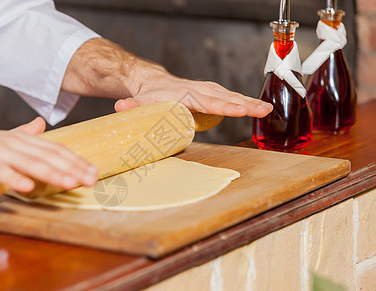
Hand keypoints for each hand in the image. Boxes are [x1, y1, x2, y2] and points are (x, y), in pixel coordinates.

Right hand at [0, 117, 97, 192]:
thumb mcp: (5, 141)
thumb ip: (24, 135)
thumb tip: (41, 125)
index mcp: (22, 139)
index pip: (55, 149)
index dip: (75, 160)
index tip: (92, 172)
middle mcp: (12, 142)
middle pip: (48, 155)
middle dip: (72, 168)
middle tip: (90, 179)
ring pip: (29, 161)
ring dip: (51, 173)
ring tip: (69, 183)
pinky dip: (14, 178)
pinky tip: (28, 187)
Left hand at [115, 75, 272, 117]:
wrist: (152, 81)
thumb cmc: (150, 95)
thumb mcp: (139, 101)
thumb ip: (132, 106)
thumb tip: (121, 108)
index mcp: (185, 94)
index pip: (208, 102)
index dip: (224, 106)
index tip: (240, 109)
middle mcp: (199, 90)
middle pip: (225, 97)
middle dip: (245, 103)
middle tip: (264, 110)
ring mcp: (206, 90)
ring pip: (230, 95)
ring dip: (248, 102)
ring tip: (266, 110)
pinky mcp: (209, 93)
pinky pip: (228, 96)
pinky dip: (242, 101)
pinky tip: (254, 107)